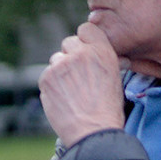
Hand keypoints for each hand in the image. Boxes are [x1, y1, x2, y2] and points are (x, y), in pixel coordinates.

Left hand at [40, 22, 125, 146]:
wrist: (92, 130)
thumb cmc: (108, 108)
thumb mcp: (115, 78)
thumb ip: (104, 59)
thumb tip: (99, 51)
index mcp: (102, 51)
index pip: (86, 29)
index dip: (85, 39)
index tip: (85, 50)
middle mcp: (80, 54)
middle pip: (68, 42)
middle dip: (71, 55)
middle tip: (77, 74)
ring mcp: (61, 64)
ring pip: (56, 59)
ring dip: (61, 70)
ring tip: (71, 90)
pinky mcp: (46, 77)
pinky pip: (46, 74)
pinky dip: (51, 84)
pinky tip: (62, 97)